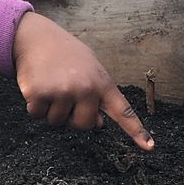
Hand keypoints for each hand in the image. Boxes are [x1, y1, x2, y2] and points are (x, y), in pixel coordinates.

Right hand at [13, 12, 153, 150]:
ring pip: (56, 122)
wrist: (35, 37)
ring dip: (50, 110)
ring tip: (49, 85)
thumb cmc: (64, 55)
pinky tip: (36, 86)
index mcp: (102, 82)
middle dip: (72, 117)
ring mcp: (62, 92)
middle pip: (83, 125)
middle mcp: (85, 88)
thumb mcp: (89, 70)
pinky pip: (37, 115)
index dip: (136, 130)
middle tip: (64, 96)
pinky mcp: (39, 94)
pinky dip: (34, 106)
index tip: (149, 147)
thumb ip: (97, 96)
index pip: (123, 111)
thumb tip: (98, 123)